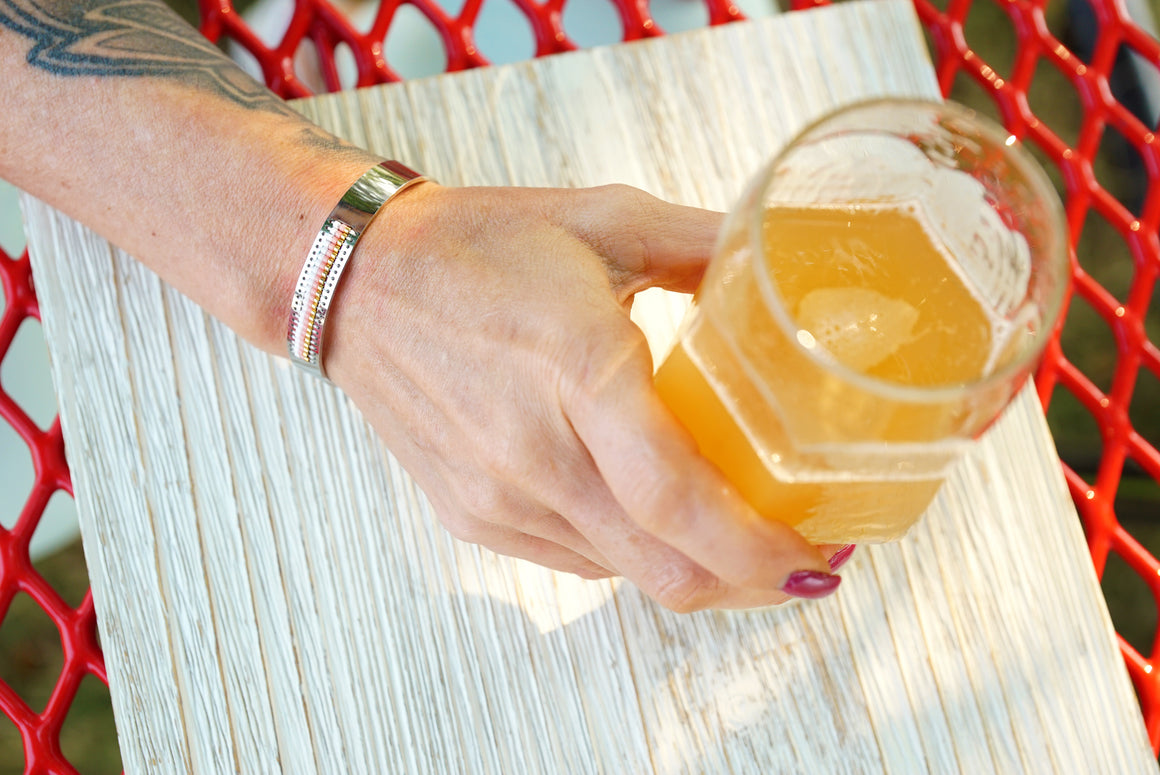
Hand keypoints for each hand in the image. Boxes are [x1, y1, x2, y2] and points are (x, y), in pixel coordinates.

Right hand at [324, 183, 841, 610]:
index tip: (819, 559)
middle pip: (666, 568)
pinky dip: (633, 555)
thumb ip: (706, 247)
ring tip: (738, 536)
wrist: (357, 282)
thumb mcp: (606, 220)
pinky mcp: (473, 518)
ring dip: (695, 570)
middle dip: (751, 582)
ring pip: (625, 575)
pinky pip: (577, 562)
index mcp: (579, 371)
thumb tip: (781, 275)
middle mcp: (535, 454)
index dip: (761, 550)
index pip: (681, 502)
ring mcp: (497, 497)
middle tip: (802, 560)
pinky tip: (654, 518)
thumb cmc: (477, 246)